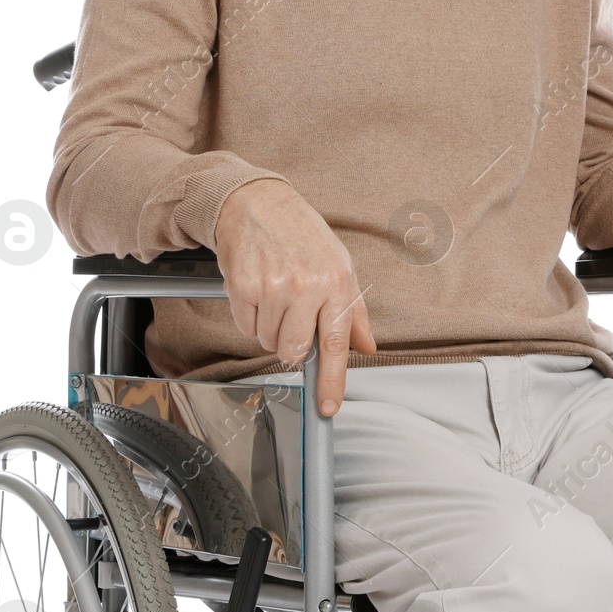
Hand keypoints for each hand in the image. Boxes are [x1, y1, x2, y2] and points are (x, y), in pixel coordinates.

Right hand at [213, 178, 376, 416]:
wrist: (259, 203)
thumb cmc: (302, 235)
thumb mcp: (340, 266)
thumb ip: (353, 313)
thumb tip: (368, 346)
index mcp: (338, 283)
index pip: (337, 344)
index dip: (332, 381)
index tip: (328, 407)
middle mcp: (308, 287)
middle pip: (293, 351)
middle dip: (290, 345)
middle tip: (291, 315)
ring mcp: (274, 287)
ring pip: (267, 341)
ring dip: (269, 327)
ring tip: (275, 294)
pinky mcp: (244, 286)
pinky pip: (245, 325)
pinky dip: (250, 315)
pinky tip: (258, 289)